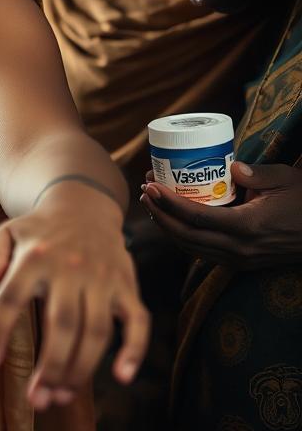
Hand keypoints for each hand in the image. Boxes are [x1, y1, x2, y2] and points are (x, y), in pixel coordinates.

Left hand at [0, 183, 148, 410]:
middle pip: (62, 325)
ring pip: (96, 332)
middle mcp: (70, 268)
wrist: (83, 206)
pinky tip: (122, 377)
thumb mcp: (5, 234)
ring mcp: (102, 279)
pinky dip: (134, 350)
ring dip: (80, 369)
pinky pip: (137, 321)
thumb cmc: (37, 231)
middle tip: (36, 401)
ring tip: (59, 398)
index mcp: (33, 257)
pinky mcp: (126, 286)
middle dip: (50, 367)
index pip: (11, 297)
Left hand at [140, 161, 301, 269]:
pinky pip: (202, 252)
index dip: (168, 203)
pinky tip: (173, 221)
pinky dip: (182, 238)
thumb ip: (256, 174)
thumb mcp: (286, 180)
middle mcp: (239, 249)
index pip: (195, 217)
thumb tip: (231, 167)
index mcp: (247, 227)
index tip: (150, 185)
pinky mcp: (241, 263)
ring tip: (152, 204)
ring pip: (190, 248)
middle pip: (184, 236)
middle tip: (145, 191)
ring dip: (167, 226)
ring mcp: (239, 260)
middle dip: (158, 214)